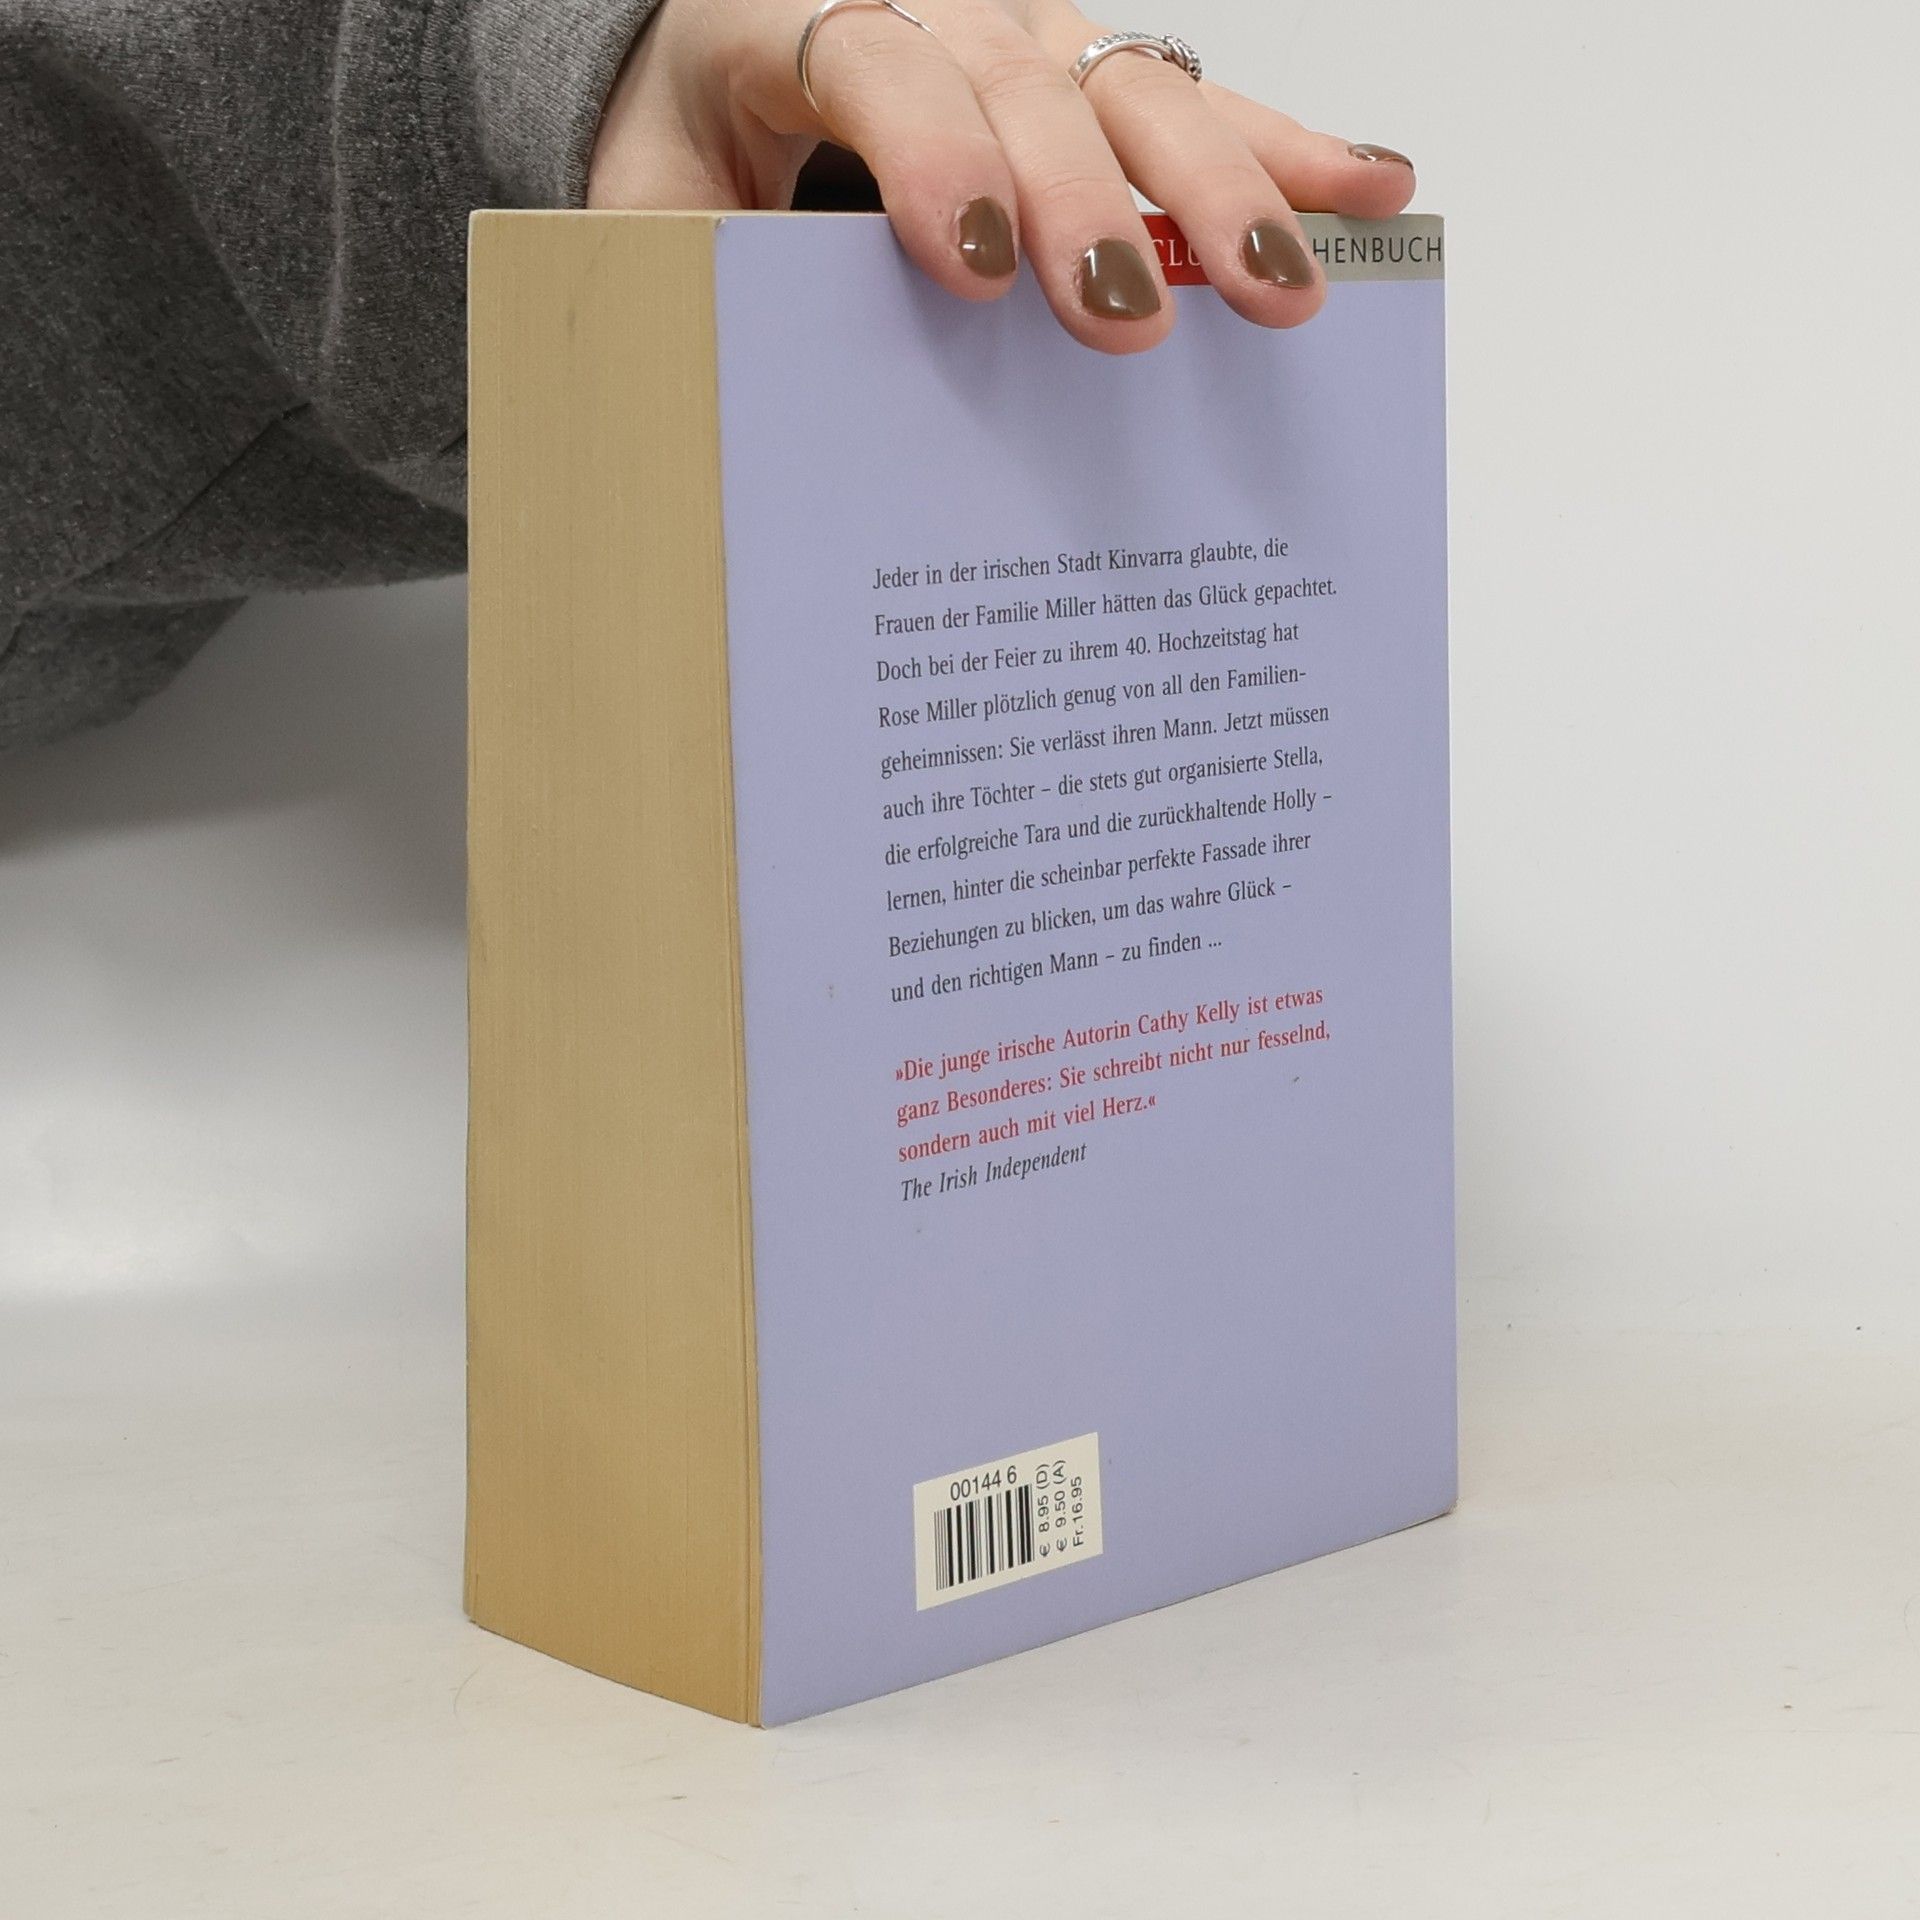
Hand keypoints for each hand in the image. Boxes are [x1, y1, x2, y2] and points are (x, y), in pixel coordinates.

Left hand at [588, 0, 1415, 353]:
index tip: (976, 265)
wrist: (712, 66)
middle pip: (1030, 85)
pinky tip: (1369, 186)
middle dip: (1091, 204)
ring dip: (1219, 190)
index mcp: (791, 22)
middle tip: (1129, 324)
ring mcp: (1023, 39)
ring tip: (1281, 289)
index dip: (938, 160)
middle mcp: (931, 9)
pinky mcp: (1085, 78)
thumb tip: (711, 389)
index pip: (882, 67)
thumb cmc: (683, 142)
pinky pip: (1191, 101)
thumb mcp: (642, 207)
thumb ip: (669, 271)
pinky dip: (1282, 145)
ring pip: (1133, 90)